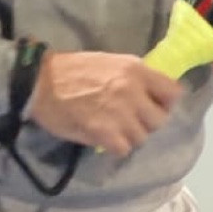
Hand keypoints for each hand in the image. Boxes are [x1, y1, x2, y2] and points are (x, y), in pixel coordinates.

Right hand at [27, 50, 181, 156]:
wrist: (39, 82)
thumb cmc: (71, 70)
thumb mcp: (110, 62)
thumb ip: (132, 78)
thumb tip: (149, 96)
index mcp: (136, 70)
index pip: (173, 92)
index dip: (164, 102)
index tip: (153, 105)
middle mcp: (133, 91)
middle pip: (159, 120)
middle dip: (146, 123)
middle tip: (129, 121)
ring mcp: (120, 113)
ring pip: (141, 137)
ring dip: (129, 137)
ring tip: (112, 130)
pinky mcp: (105, 133)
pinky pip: (124, 149)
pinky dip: (115, 147)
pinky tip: (103, 138)